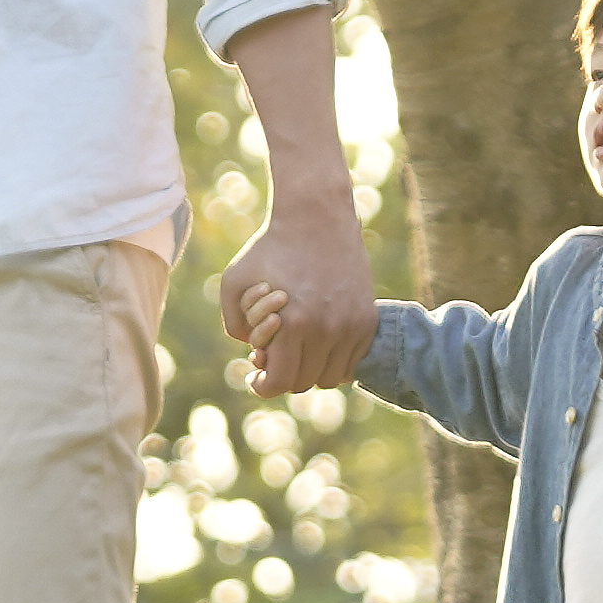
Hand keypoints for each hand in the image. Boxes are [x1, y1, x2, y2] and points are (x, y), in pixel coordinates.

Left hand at [221, 180, 377, 395]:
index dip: (263, 386)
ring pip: (330, 377)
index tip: (255, 379)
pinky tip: (318, 345)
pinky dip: (334, 361)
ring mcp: (352, 325)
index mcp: (293, 324)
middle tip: (274, 358)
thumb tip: (256, 356)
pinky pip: (352, 362)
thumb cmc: (269, 248)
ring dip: (310, 371)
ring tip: (297, 352)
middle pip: (304, 382)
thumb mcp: (234, 282)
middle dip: (284, 375)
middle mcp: (327, 329)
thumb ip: (235, 326)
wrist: (315, 217)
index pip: (280, 382)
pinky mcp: (368, 319)